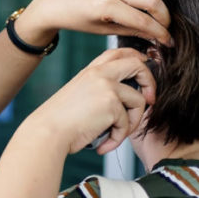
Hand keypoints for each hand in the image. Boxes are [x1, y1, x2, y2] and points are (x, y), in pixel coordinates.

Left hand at [17, 0, 171, 45]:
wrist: (56, 2)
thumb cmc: (78, 20)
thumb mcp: (104, 30)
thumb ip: (132, 31)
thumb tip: (157, 37)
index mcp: (104, 6)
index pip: (142, 20)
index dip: (160, 32)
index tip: (168, 40)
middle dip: (164, 16)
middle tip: (165, 27)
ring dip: (157, 2)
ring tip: (156, 16)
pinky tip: (144, 2)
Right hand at [23, 48, 156, 154]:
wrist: (48, 131)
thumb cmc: (61, 121)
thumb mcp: (80, 96)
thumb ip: (101, 90)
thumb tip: (130, 97)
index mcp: (90, 70)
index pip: (118, 53)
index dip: (137, 59)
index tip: (144, 75)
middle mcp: (99, 73)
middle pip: (137, 65)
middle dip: (150, 83)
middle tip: (150, 101)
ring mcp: (107, 86)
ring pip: (139, 100)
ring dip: (132, 122)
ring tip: (115, 135)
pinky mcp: (111, 104)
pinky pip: (127, 124)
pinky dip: (117, 138)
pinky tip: (103, 145)